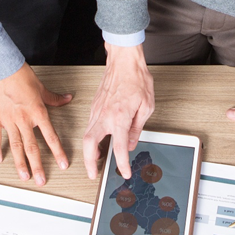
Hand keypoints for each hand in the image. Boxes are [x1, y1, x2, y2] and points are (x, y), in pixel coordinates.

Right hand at [0, 63, 70, 185]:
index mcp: (37, 112)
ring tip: (24, 176)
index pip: (50, 136)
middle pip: (32, 147)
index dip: (57, 152)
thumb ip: (54, 98)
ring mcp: (9, 119)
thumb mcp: (42, 88)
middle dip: (38, 165)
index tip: (62, 165)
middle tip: (41, 180)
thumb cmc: (22, 76)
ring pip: (16, 145)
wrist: (3, 67)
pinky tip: (0, 159)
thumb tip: (68, 98)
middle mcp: (24, 118)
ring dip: (20, 162)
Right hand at [83, 43, 154, 179]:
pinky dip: (91, 137)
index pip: (119, 148)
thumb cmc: (137, 79)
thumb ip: (137, 128)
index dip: (122, 164)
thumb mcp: (147, 106)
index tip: (124, 172)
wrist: (124, 60)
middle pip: (89, 144)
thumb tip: (131, 143)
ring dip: (89, 151)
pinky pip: (90, 125)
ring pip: (87, 135)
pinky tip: (99, 140)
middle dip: (89, 162)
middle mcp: (104, 115)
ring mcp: (96, 110)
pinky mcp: (94, 106)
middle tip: (93, 174)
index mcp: (119, 117)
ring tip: (96, 160)